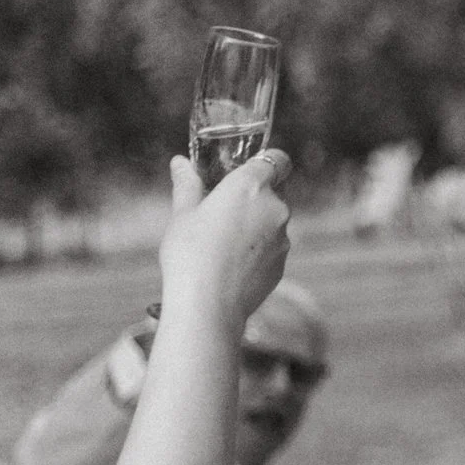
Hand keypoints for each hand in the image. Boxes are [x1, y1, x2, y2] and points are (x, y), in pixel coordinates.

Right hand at [157, 151, 292, 331]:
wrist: (208, 304)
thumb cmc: (190, 253)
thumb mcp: (183, 214)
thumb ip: (187, 184)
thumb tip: (180, 163)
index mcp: (251, 186)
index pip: (277, 160)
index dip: (268, 161)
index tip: (250, 169)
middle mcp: (276, 208)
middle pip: (273, 192)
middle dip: (253, 197)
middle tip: (222, 210)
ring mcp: (283, 237)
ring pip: (273, 221)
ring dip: (256, 224)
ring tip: (222, 241)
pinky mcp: (283, 263)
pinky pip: (273, 246)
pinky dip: (258, 248)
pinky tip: (232, 262)